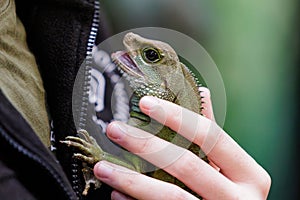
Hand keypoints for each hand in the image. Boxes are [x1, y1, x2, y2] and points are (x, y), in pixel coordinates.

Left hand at [93, 88, 270, 199]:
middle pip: (187, 164)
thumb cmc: (232, 194)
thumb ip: (213, 135)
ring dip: (132, 179)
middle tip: (116, 130)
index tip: (145, 104)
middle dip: (146, 145)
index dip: (176, 117)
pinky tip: (117, 193)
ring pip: (170, 195)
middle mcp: (238, 199)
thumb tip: (202, 93)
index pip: (211, 136)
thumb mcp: (230, 167)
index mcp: (249, 175)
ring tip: (105, 167)